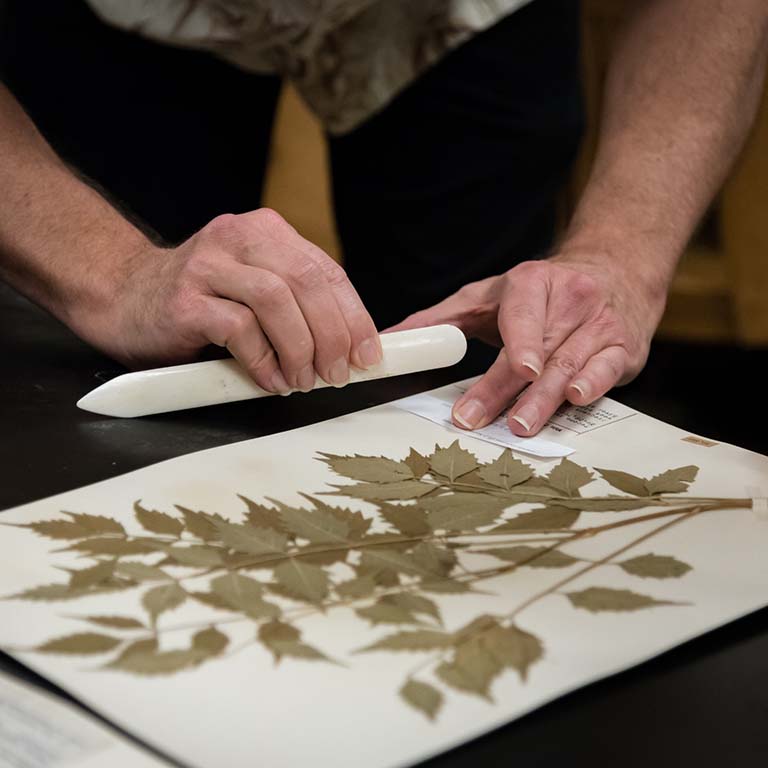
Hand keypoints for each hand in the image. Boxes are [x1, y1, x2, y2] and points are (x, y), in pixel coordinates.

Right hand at [77, 209, 380, 392]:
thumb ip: (297, 307)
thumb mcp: (254, 290)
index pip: (326, 271)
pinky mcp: (185, 300)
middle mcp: (238, 238)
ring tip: (304, 380)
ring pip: (276, 301)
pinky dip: (263, 360)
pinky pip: (238, 329)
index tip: (368, 353)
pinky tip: (270, 379)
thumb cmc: (199, 302)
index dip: (354, 316)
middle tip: (339, 373)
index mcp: (266, 233)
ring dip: (300, 348)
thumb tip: (351, 346)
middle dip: (333, 335)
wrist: (122, 296)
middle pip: (307, 282)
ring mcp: (208, 266)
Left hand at [388, 252, 666, 434]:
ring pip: (569, 365)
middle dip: (507, 388)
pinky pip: (608, 369)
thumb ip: (442, 319)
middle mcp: (571, 299)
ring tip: (520, 426)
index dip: (522, 341)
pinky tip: (576, 399)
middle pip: (538, 350)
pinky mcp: (622, 347)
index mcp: (533, 282)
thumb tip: (389, 339)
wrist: (614, 270)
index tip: (517, 369)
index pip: (524, 313)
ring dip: (544, 399)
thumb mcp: (490, 295)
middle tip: (477, 419)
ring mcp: (600, 324)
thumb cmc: (540, 292)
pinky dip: (594, 385)